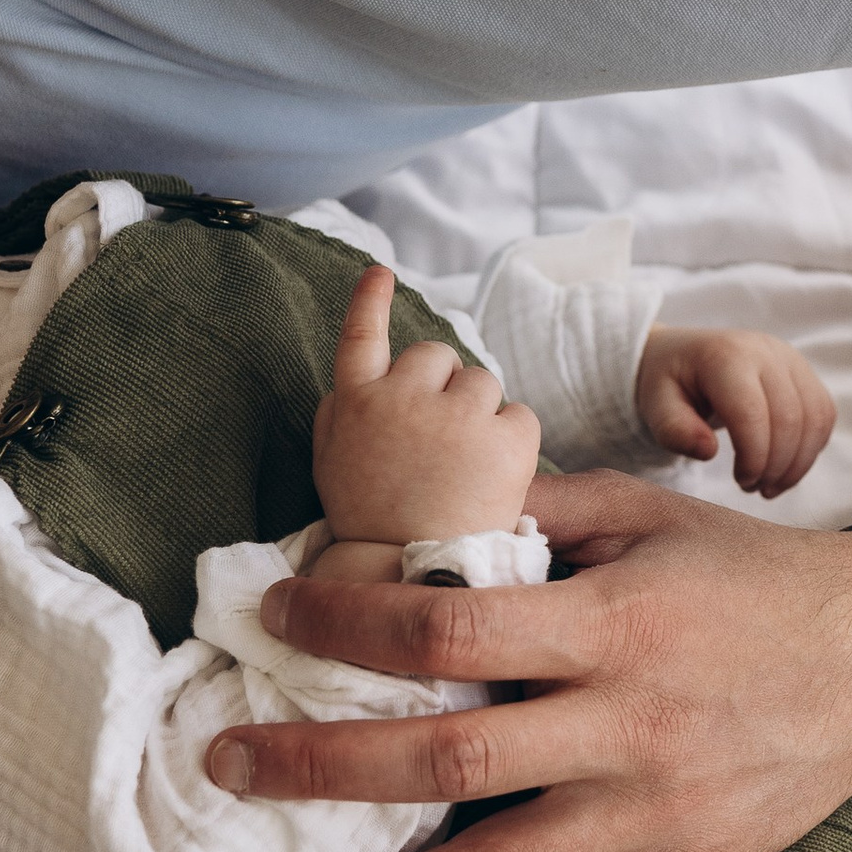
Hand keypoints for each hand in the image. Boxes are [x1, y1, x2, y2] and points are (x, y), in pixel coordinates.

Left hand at [211, 471, 851, 851]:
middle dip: (321, 772)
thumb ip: (539, 509)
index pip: (452, 631)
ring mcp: (653, 817)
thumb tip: (418, 507)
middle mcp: (627, 728)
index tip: (276, 616)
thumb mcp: (652, 514)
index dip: (350, 626)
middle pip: (448, 765)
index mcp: (614, 625)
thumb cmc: (755, 577)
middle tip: (224, 769)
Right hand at [314, 263, 541, 543]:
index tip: (379, 272)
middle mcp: (403, 398)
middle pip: (437, 355)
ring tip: (463, 469)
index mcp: (357, 404)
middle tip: (439, 443)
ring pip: (482, 383)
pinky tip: (494, 479)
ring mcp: (456, 417)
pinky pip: (520, 416)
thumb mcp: (331, 466)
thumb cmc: (371, 525)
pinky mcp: (505, 441)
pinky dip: (513, 443)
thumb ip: (339, 415)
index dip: (369, 302)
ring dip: (478, 414)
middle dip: (443, 388)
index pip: (360, 338)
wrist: (408, 579)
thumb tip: (356, 385)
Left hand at [635, 325, 834, 497]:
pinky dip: (811, 448)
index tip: (741, 482)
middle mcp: (765, 350)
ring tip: (770, 485)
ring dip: (798, 462)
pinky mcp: (804, 372)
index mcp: (725, 355)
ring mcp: (790, 358)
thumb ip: (673, 430)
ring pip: (815, 417)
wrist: (683, 356)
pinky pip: (824, 414)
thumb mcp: (655, 405)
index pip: (752, 413)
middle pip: (790, 418)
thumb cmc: (669, 384)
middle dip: (776, 465)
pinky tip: (785, 466)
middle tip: (754, 488)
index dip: (753, 457)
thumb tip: (708, 451)